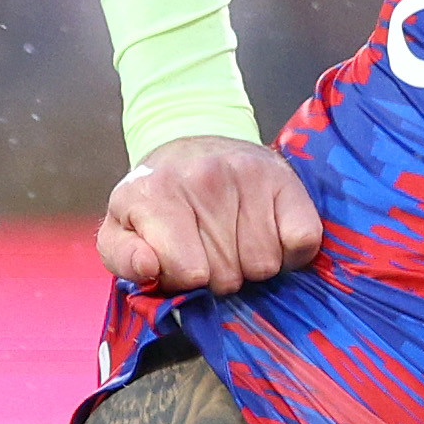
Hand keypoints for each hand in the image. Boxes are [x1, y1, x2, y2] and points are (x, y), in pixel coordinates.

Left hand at [97, 136, 321, 295]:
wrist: (192, 142)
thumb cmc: (157, 199)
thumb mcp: (120, 228)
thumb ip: (123, 257)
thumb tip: (148, 268)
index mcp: (155, 194)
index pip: (188, 273)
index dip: (185, 280)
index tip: (180, 262)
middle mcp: (204, 178)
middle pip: (229, 276)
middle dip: (218, 276)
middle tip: (208, 251)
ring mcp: (249, 176)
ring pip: (265, 265)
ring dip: (251, 265)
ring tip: (234, 240)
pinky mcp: (285, 179)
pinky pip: (303, 242)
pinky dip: (290, 252)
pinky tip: (267, 235)